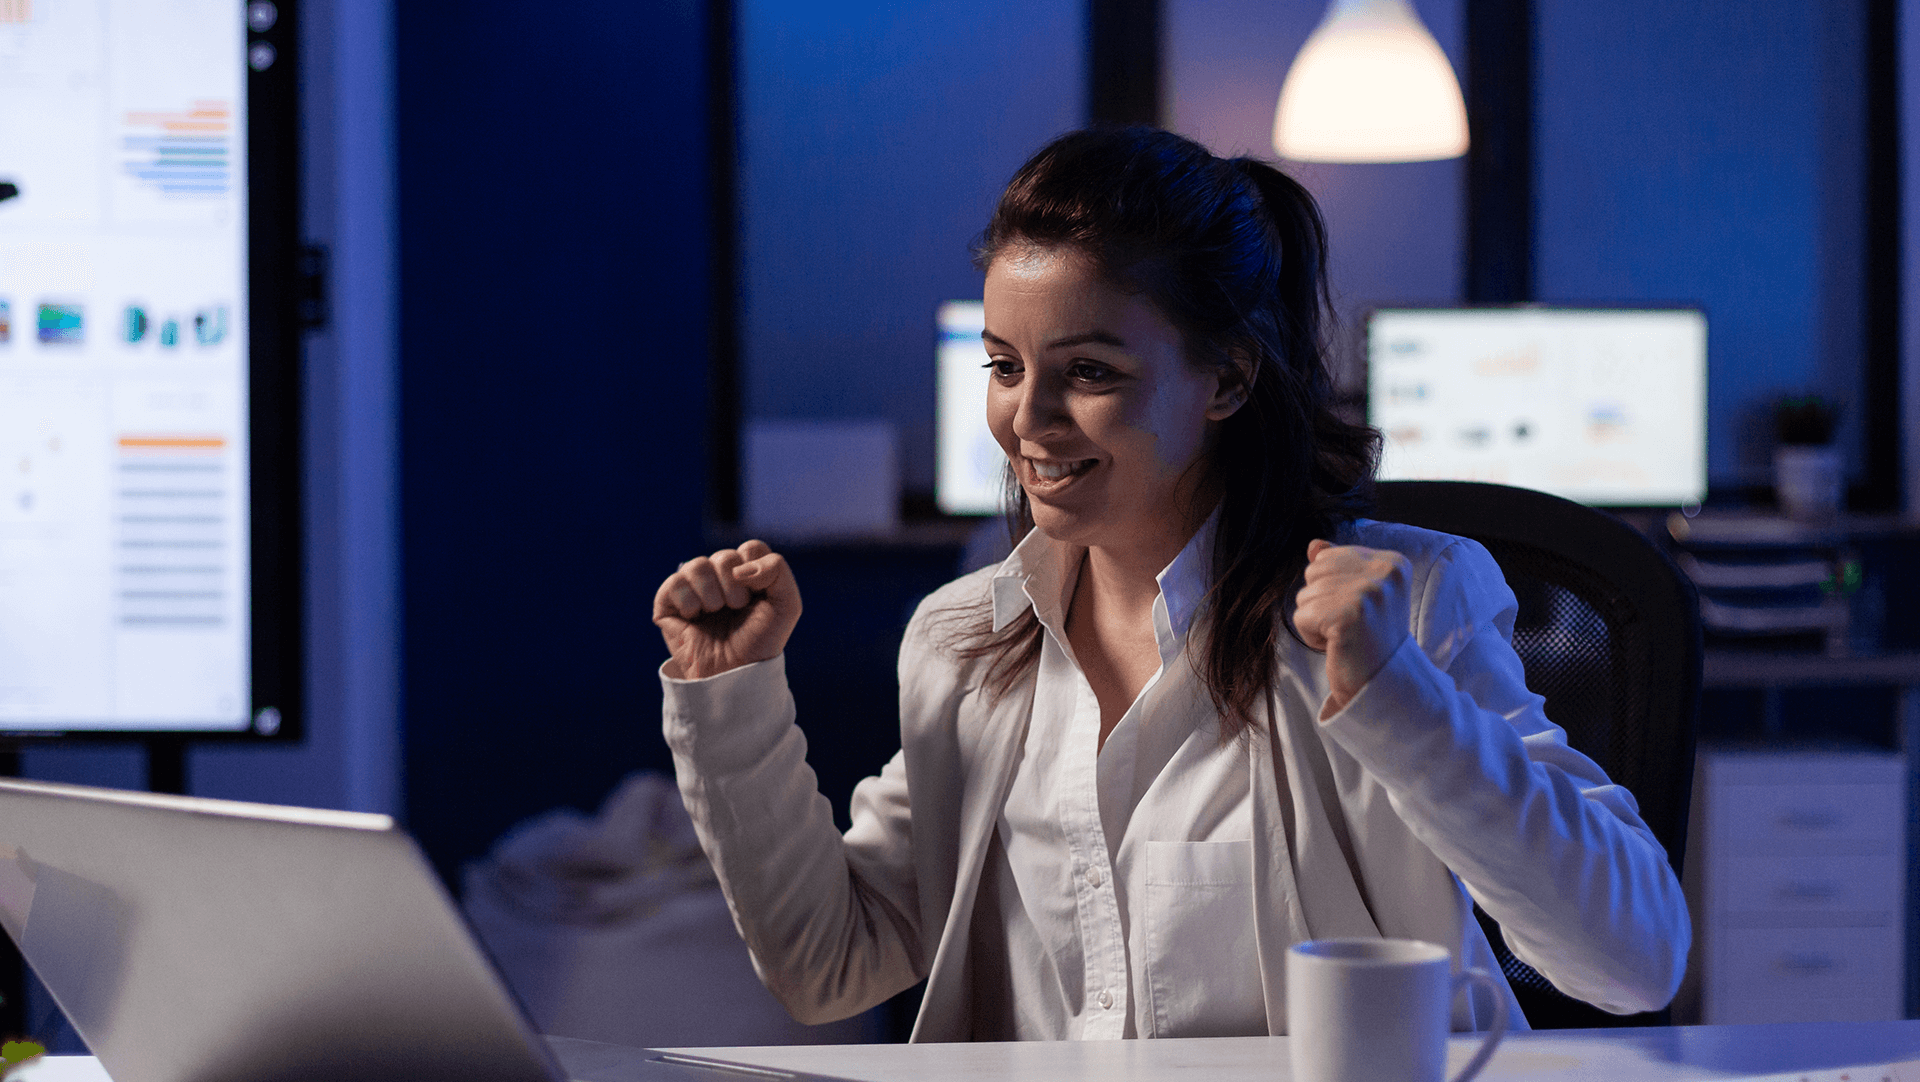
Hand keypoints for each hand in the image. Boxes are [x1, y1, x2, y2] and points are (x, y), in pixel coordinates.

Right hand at [653, 540, 801, 678]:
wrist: (734, 674)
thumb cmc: (759, 642)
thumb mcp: (786, 605)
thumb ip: (777, 570)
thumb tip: (740, 567)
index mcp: (747, 573)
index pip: (751, 548)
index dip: (757, 571)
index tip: (757, 597)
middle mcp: (719, 577)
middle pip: (725, 556)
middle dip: (734, 586)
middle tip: (736, 609)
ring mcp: (693, 588)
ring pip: (697, 565)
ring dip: (712, 593)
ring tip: (715, 613)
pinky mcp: (669, 602)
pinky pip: (674, 582)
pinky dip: (688, 600)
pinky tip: (694, 617)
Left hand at [1293, 539, 1411, 717]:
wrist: (1385, 687)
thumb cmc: (1369, 642)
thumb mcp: (1358, 597)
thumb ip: (1339, 567)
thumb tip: (1314, 545)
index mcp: (1392, 562)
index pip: (1327, 556)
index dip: (1332, 589)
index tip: (1359, 613)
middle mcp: (1385, 573)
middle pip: (1313, 572)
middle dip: (1320, 603)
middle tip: (1349, 628)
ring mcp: (1370, 593)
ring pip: (1305, 595)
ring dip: (1316, 622)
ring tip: (1345, 638)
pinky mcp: (1350, 616)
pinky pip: (1301, 616)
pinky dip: (1311, 637)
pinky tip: (1337, 647)